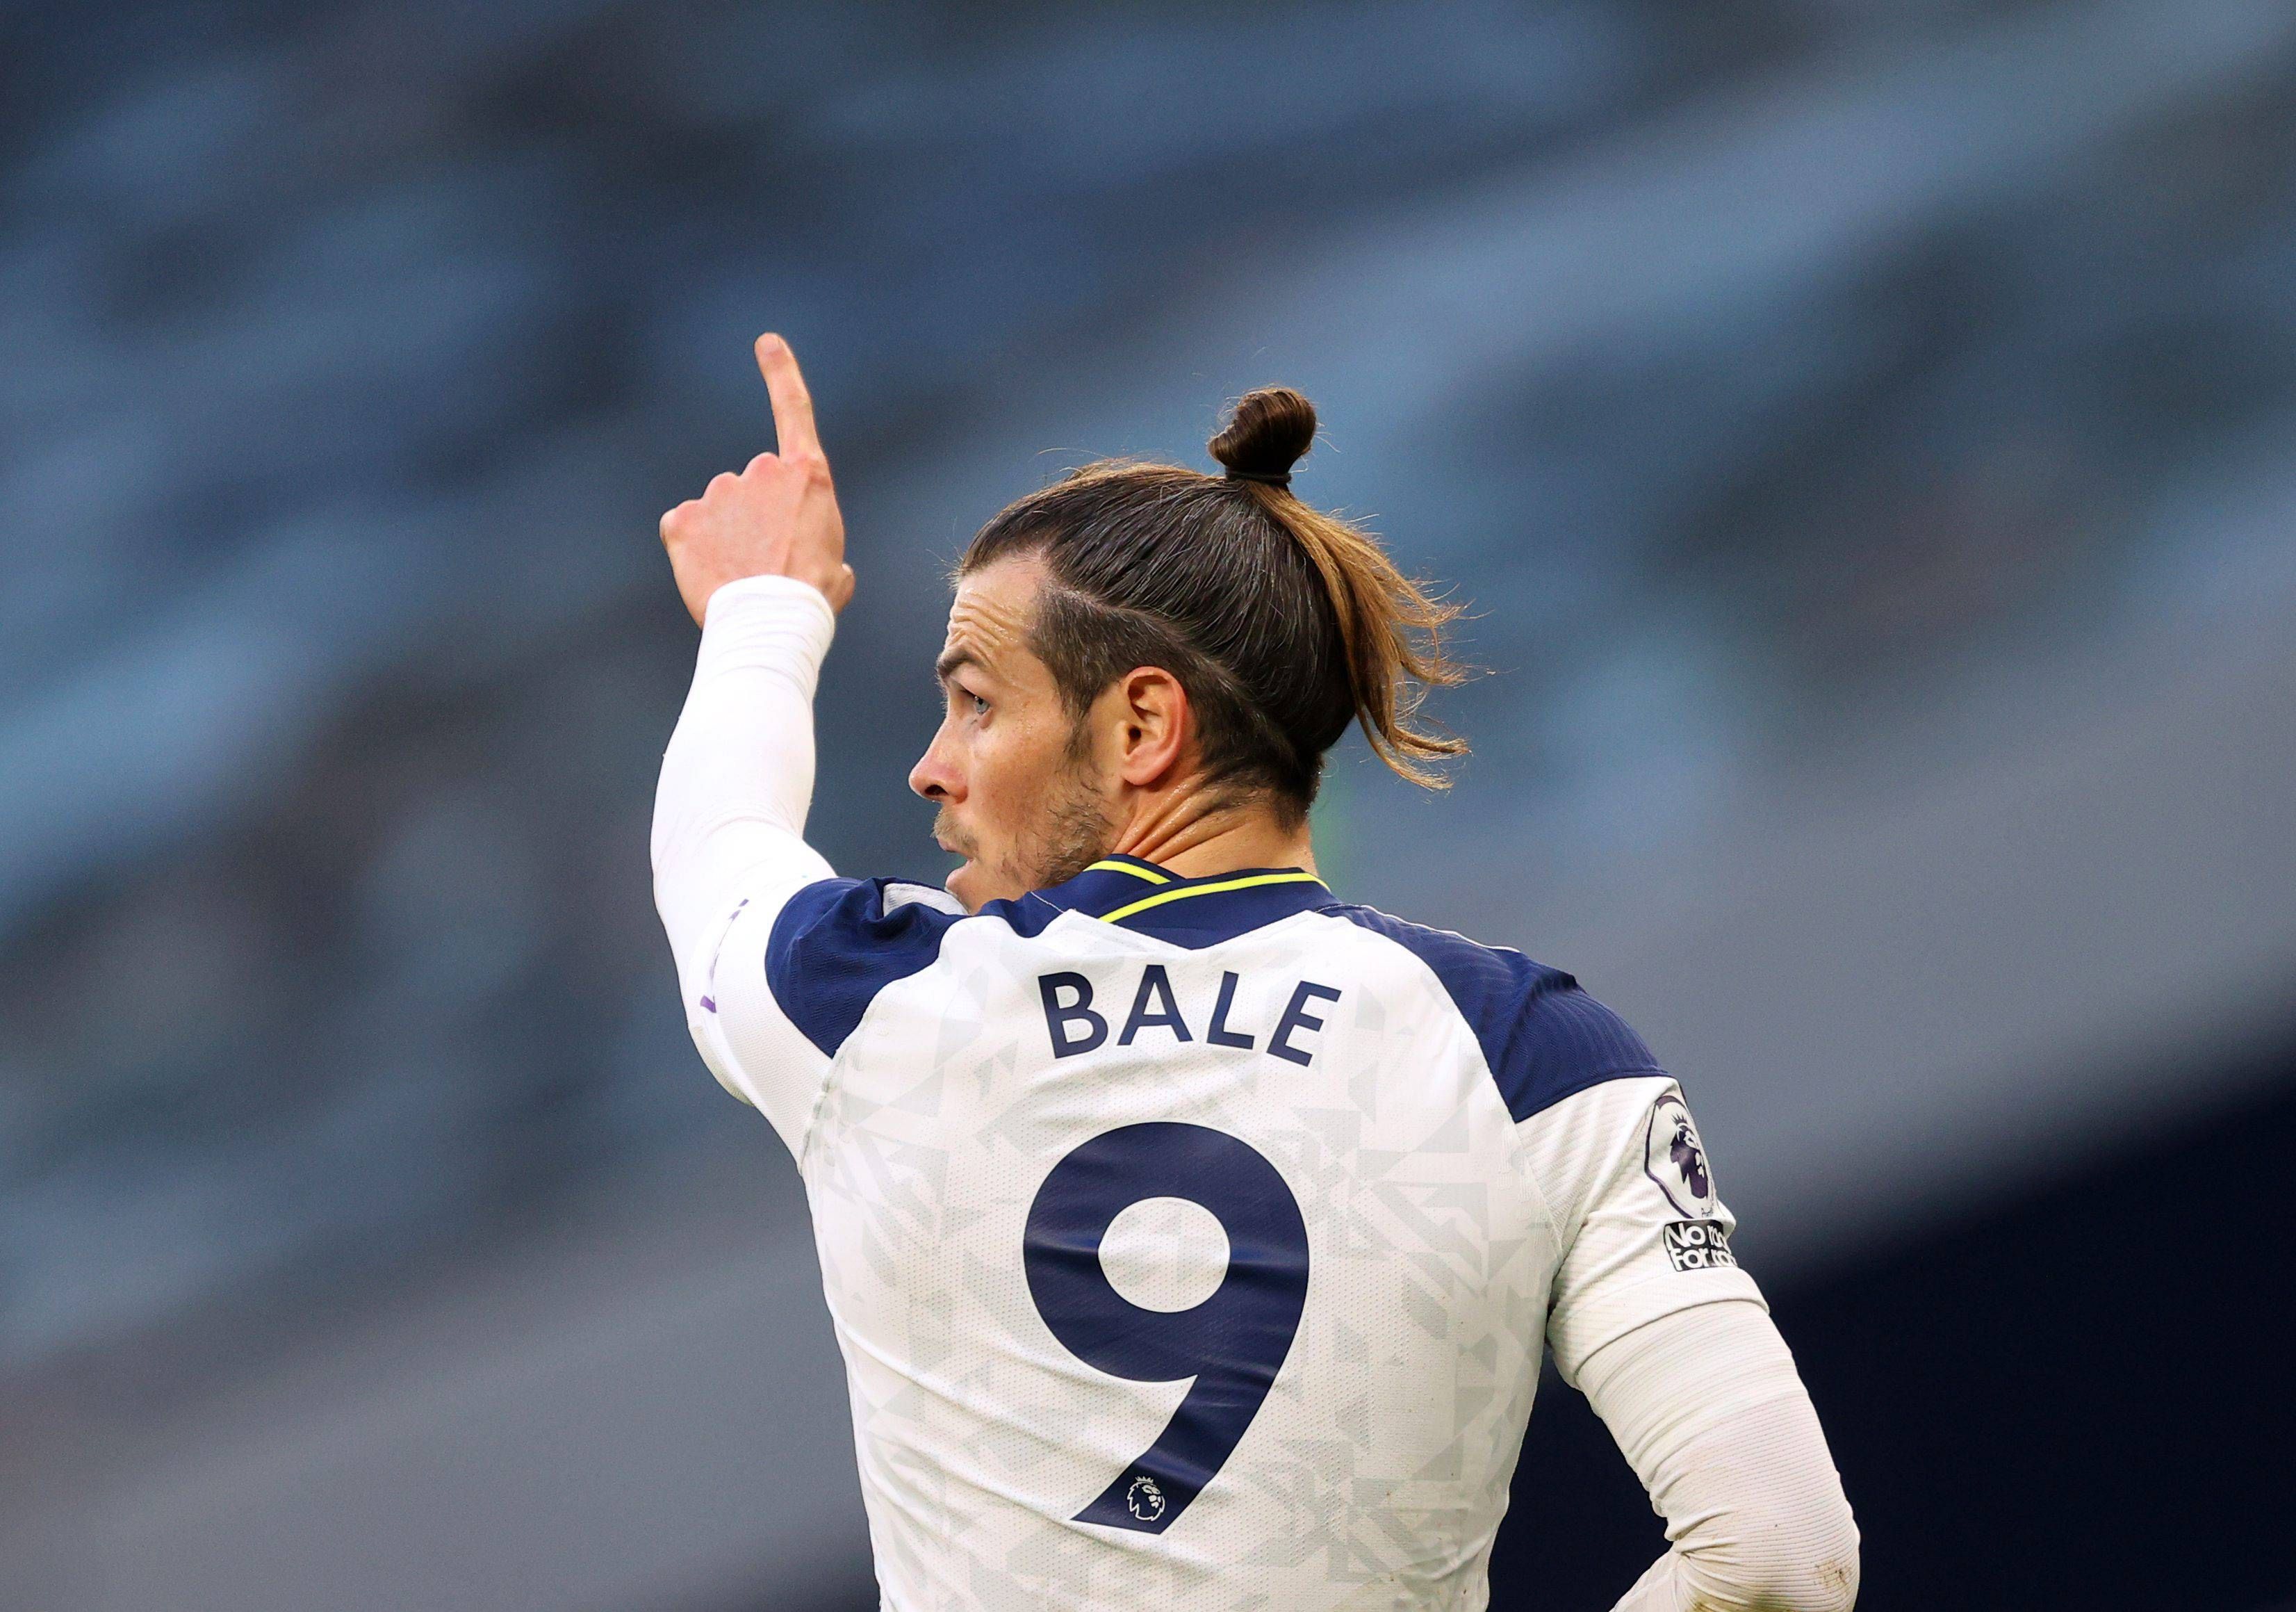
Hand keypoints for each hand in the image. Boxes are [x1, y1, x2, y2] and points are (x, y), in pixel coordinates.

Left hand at [659, 334, 856, 624]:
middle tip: (768, 561)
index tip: (766, 342)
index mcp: (807, 476)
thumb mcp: (837, 568)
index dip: (781, 373)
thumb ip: (823, 545)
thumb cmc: (811, 599)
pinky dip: (693, 550)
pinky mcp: (681, 519)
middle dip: (756, 516)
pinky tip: (710, 574)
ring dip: (726, 536)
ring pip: (717, 510)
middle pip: (752, 485)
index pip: (793, 410)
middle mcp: (761, 471)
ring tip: (742, 575)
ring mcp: (718, 492)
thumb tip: (827, 564)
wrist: (770, 621)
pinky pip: (683, 529)